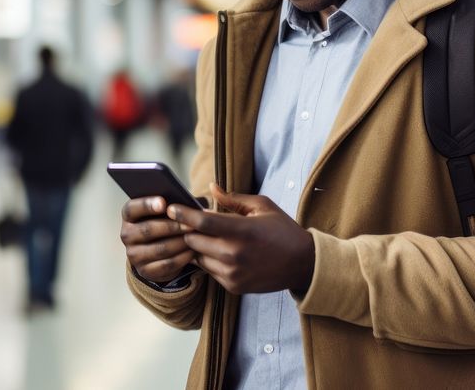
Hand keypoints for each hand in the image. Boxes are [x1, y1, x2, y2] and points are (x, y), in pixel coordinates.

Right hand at [120, 196, 195, 282]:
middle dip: (172, 226)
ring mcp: (134, 255)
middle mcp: (127, 235)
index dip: (146, 205)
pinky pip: (167, 264)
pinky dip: (183, 257)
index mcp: (128, 216)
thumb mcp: (162, 212)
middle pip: (148, 230)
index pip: (132, 209)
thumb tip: (191, 203)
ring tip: (196, 237)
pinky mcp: (145, 271)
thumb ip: (171, 205)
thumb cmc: (163, 222)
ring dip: (181, 242)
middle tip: (191, 224)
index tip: (163, 202)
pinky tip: (193, 250)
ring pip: (160, 249)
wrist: (156, 252)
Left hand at [169, 184, 313, 294]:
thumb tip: (211, 187)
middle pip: (193, 240)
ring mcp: (233, 273)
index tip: (170, 207)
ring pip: (198, 257)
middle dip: (188, 230)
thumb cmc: (282, 230)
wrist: (303, 264)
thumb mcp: (262, 207)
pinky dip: (209, 260)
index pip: (202, 222)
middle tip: (188, 221)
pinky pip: (209, 271)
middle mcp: (235, 254)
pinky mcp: (233, 286)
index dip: (183, 214)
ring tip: (204, 236)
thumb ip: (233, 199)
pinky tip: (219, 251)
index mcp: (242, 230)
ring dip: (198, 246)